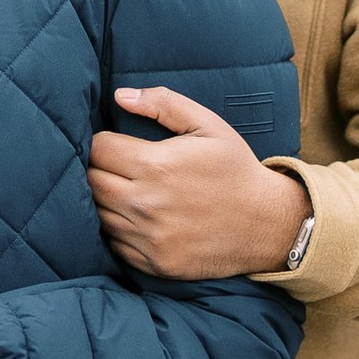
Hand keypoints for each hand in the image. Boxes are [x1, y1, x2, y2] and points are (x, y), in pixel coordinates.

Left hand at [87, 89, 309, 279]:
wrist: (267, 224)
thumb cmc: (235, 169)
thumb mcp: (208, 125)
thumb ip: (163, 104)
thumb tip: (120, 96)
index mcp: (155, 165)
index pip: (97, 149)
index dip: (103, 142)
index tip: (117, 144)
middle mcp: (146, 204)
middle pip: (91, 181)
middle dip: (100, 169)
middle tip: (119, 167)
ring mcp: (148, 237)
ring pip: (98, 213)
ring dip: (107, 199)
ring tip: (129, 190)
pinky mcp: (153, 263)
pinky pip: (114, 242)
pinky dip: (119, 228)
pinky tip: (139, 217)